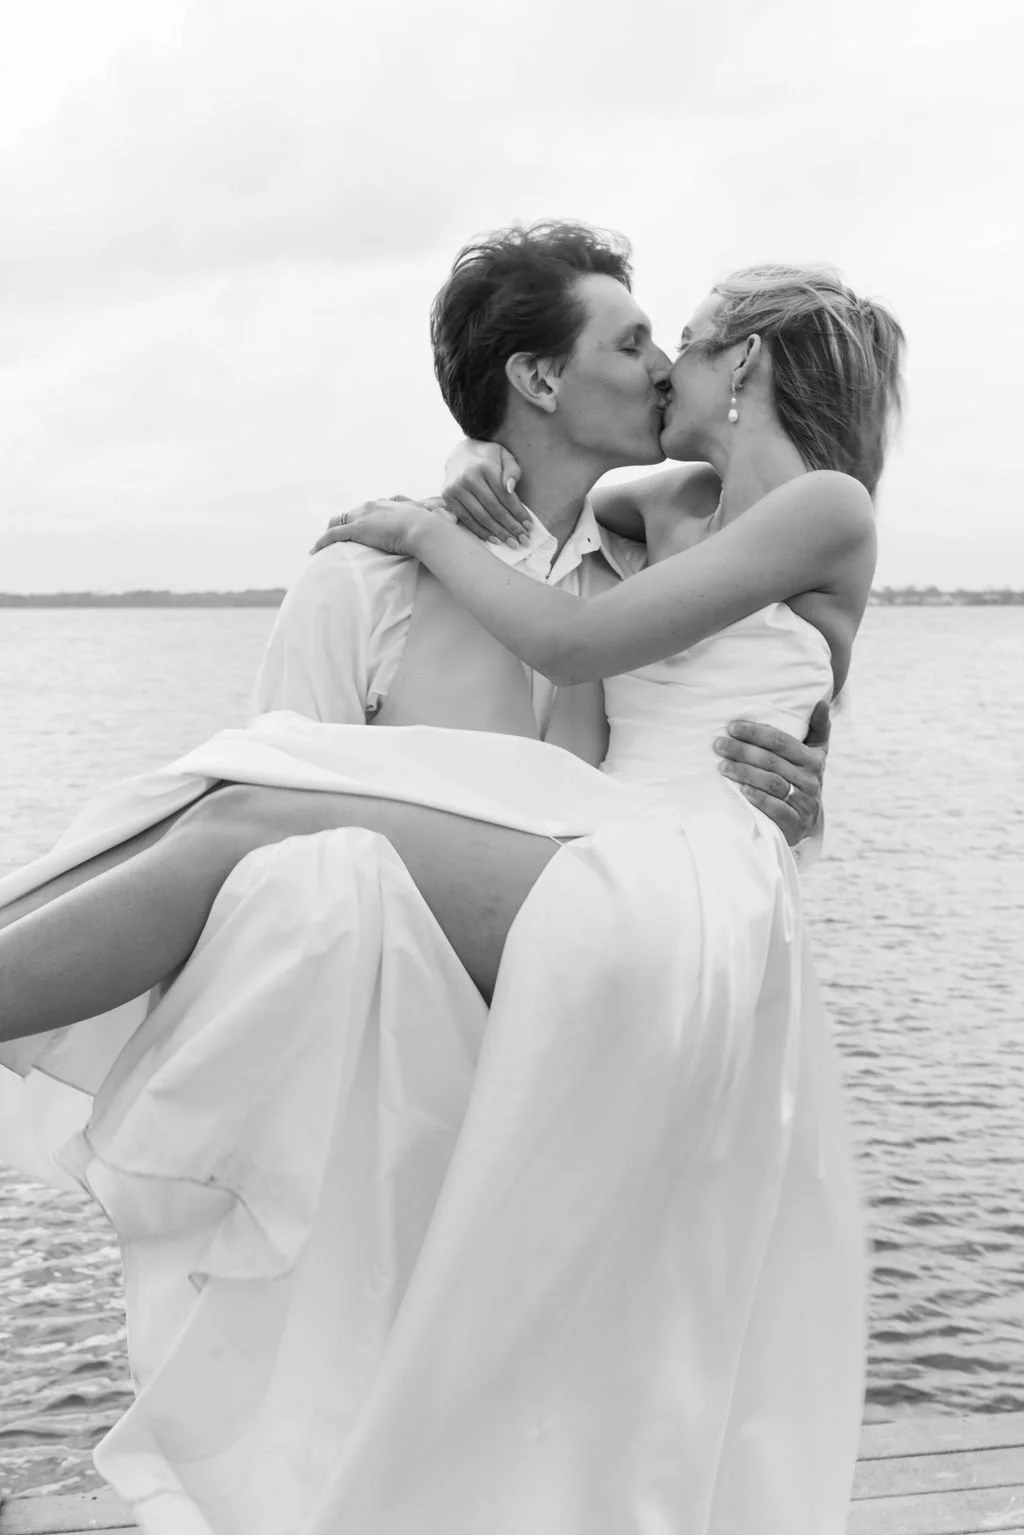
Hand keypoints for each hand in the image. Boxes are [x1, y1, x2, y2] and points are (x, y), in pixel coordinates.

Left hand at [310, 497, 433, 558]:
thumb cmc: (433, 529)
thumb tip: (448, 527)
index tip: (361, 525)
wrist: (426, 529)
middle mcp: (375, 505)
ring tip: (323, 545)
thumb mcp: (432, 524)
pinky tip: (315, 550)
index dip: (363, 516)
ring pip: (338, 521)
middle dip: (343, 523)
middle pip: (351, 512)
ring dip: (330, 532)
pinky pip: (333, 534)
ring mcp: (365, 515)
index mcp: (391, 503)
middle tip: (337, 537)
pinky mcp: (358, 528)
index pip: (371, 507)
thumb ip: (431, 525)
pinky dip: (322, 542)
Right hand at [442, 439, 531, 546]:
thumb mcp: (504, 456)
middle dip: (511, 526)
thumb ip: (512, 471)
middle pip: (494, 509)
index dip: (518, 512)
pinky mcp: (448, 497)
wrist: (459, 453)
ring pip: (481, 517)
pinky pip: (467, 519)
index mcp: (485, 466)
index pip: (505, 496)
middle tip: (524, 540)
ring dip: (498, 532)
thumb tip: (510, 489)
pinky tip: (495, 539)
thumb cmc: (487, 457)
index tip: (529, 526)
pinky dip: (481, 532)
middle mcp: (468, 477)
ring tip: (512, 542)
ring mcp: (456, 488)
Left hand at [713, 697, 829, 846]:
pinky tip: (741, 790)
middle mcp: (811, 780)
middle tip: (719, 745)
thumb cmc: (802, 780)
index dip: (756, 733)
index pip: (782, 741)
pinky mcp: (795, 824)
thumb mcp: (814, 755)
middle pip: (772, 761)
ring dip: (744, 773)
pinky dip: (758, 798)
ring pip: (772, 783)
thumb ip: (817, 728)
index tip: (732, 727)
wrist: (806, 822)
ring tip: (722, 766)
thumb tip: (821, 701)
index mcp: (814, 759)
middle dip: (743, 751)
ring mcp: (804, 803)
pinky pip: (776, 809)